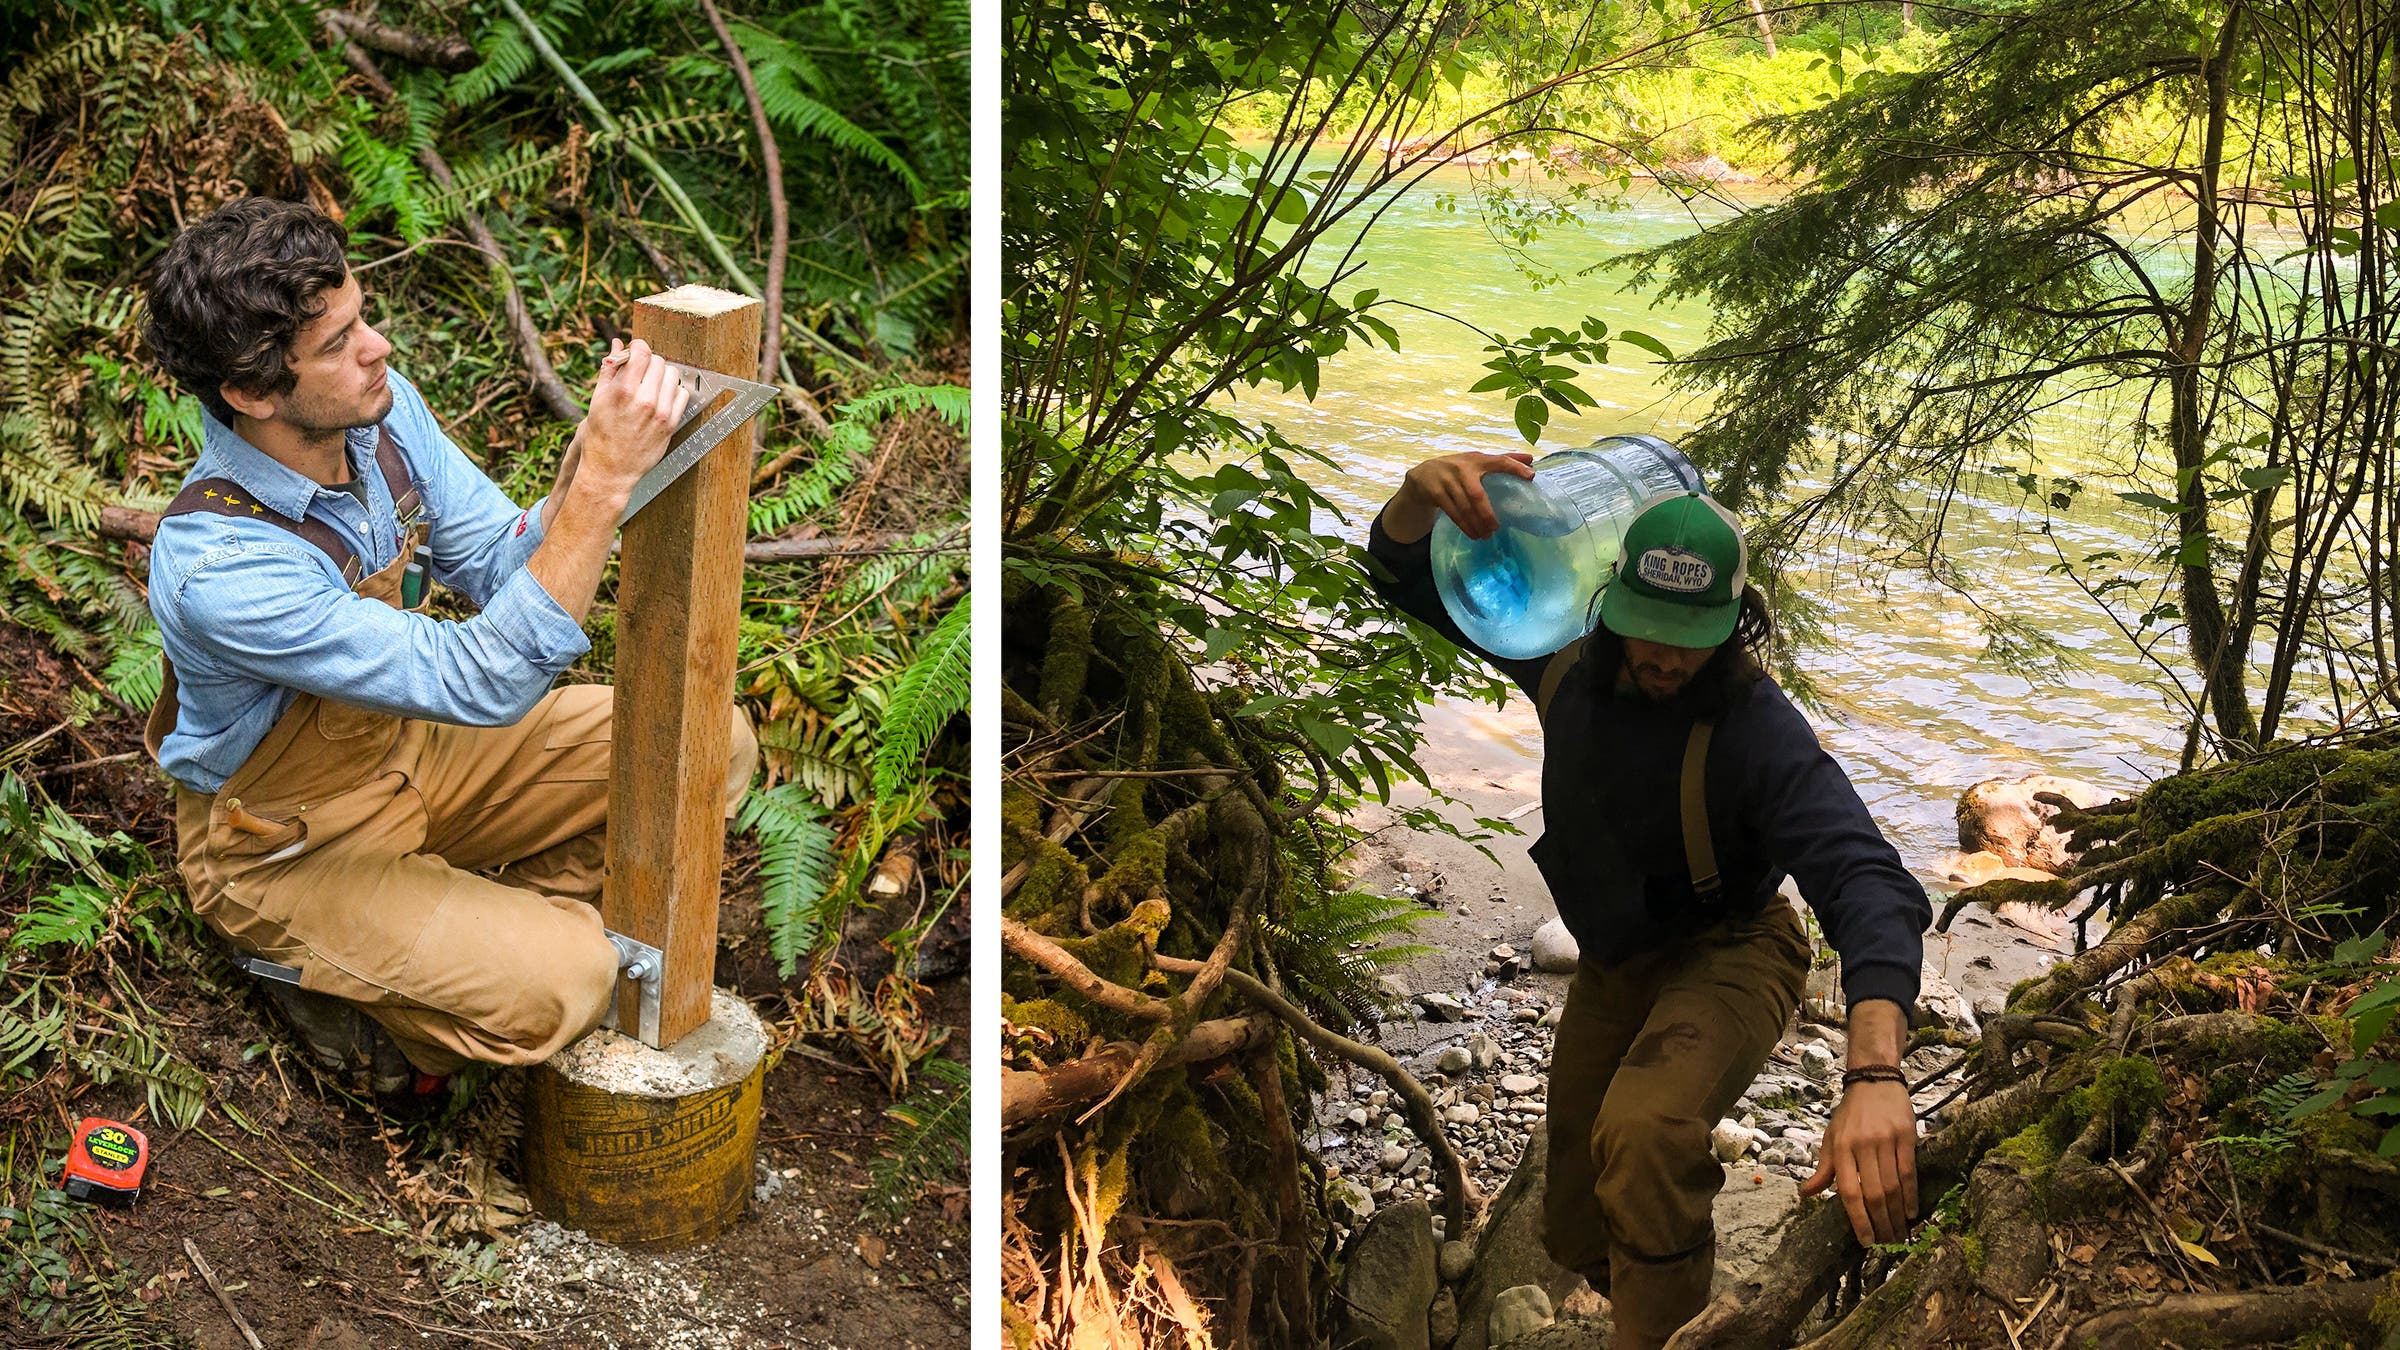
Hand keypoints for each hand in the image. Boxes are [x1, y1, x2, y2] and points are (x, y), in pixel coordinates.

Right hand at [579, 338, 691, 489]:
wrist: (611, 469)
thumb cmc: (600, 434)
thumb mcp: (598, 398)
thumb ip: (610, 368)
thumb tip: (618, 344)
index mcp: (624, 391)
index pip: (642, 352)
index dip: (639, 346)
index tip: (636, 350)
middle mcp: (645, 400)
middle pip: (658, 362)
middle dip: (648, 362)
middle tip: (640, 371)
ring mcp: (661, 413)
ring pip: (673, 375)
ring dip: (662, 375)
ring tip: (650, 385)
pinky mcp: (671, 424)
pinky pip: (682, 394)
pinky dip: (672, 391)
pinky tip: (661, 397)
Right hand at [1395, 451, 1536, 539]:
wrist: (1422, 475)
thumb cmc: (1457, 469)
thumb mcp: (1477, 462)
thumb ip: (1502, 460)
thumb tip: (1531, 459)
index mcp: (1477, 459)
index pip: (1499, 460)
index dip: (1514, 467)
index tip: (1531, 477)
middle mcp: (1462, 468)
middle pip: (1477, 494)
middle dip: (1486, 514)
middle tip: (1495, 528)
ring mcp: (1447, 480)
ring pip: (1464, 507)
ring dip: (1475, 523)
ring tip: (1485, 535)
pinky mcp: (1436, 492)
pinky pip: (1452, 512)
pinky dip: (1463, 525)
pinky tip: (1472, 533)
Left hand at [1802, 1079, 1918, 1244]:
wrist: (1874, 1081)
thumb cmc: (1850, 1115)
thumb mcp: (1831, 1138)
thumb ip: (1823, 1169)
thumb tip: (1806, 1194)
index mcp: (1841, 1149)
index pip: (1850, 1192)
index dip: (1858, 1220)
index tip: (1866, 1242)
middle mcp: (1863, 1146)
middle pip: (1874, 1193)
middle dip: (1881, 1223)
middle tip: (1887, 1245)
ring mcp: (1886, 1141)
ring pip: (1893, 1186)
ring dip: (1897, 1215)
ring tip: (1900, 1235)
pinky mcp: (1906, 1136)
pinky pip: (1909, 1172)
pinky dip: (1911, 1195)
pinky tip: (1911, 1212)